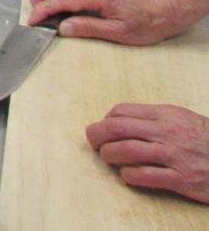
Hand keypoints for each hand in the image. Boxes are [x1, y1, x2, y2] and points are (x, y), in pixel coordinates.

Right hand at [27, 0, 188, 45]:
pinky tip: (60, 6)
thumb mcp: (118, 32)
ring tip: (46, 10)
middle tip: (38, 14)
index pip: (59, 0)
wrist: (162, 11)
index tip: (32, 23)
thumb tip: (61, 28)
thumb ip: (88, 27)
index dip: (41, 11)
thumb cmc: (144, 25)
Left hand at [87, 103, 208, 202]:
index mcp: (166, 114)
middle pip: (118, 128)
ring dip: (110, 155)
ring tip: (108, 158)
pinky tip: (127, 175)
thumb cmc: (204, 138)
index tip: (102, 128)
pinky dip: (129, 175)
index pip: (122, 111)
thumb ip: (153, 118)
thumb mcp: (181, 118)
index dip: (105, 120)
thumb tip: (116, 120)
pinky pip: (145, 176)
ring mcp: (175, 156)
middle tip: (93, 143)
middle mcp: (169, 132)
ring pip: (128, 151)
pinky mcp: (182, 179)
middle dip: (97, 135)